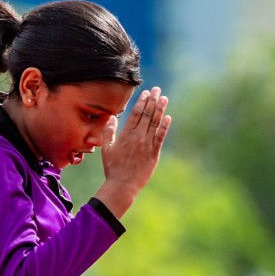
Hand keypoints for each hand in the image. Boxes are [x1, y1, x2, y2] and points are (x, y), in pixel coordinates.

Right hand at [94, 87, 171, 219]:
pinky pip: (160, 137)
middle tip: (157, 90)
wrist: (122, 185)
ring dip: (160, 110)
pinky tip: (168, 117)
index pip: (135, 114)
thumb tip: (112, 118)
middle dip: (152, 101)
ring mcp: (146, 145)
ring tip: (164, 98)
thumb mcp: (106, 149)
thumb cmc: (112, 168)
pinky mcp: (153, 154)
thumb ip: (109, 132)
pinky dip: (164, 127)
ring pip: (154, 123)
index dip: (142, 102)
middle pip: (146, 115)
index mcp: (125, 135)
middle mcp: (137, 137)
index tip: (146, 93)